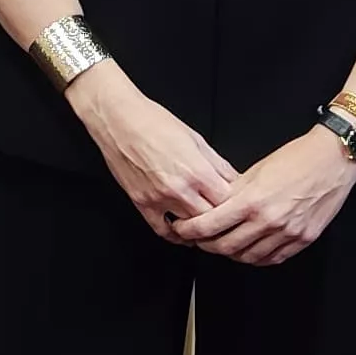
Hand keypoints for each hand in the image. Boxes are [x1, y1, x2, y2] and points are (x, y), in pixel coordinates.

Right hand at [66, 65, 234, 235]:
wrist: (119, 119)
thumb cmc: (154, 122)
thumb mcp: (195, 138)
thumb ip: (217, 164)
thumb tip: (233, 180)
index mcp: (197, 170)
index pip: (228, 201)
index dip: (236, 203)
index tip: (237, 203)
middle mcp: (179, 188)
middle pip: (211, 218)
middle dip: (221, 219)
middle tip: (226, 218)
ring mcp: (159, 198)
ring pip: (189, 228)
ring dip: (200, 228)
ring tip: (208, 226)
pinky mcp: (142, 203)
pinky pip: (162, 230)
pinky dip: (175, 235)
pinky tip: (182, 232)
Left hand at [174, 127, 355, 266]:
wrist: (333, 159)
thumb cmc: (297, 158)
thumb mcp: (256, 171)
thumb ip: (234, 192)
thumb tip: (214, 205)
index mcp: (252, 200)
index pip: (209, 226)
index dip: (189, 231)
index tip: (182, 228)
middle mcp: (268, 221)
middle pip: (225, 247)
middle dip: (206, 245)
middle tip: (199, 239)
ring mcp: (287, 233)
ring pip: (247, 257)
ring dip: (231, 253)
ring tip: (224, 244)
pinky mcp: (303, 239)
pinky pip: (273, 258)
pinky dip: (256, 257)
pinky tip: (250, 250)